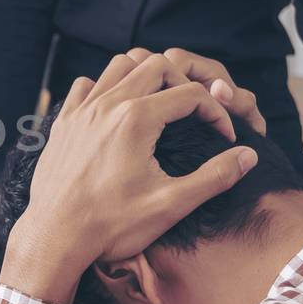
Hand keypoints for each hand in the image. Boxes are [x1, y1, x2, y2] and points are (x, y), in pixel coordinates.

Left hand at [0, 54, 258, 303]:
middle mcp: (107, 105)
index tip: (223, 137)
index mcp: (136, 119)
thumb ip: (214, 177)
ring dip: (144, 77)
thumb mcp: (171, 204)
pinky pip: (85, 86)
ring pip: (118, 66)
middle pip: (156, 65)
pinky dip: (105, 88)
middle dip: (184, 83)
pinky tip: (116, 114)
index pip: (190, 94)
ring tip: (160, 105)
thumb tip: (247, 156)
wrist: (55, 238)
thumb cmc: (111, 225)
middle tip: (194, 113)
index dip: (216, 113)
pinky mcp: (63, 123)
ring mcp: (81, 111)